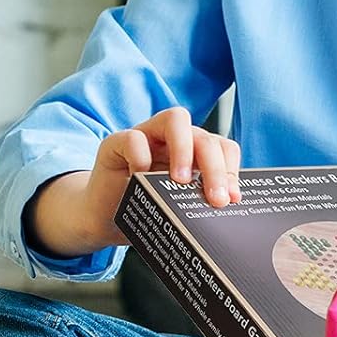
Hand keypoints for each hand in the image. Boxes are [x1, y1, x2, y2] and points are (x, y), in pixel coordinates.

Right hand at [90, 106, 241, 243]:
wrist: (104, 217)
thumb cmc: (145, 210)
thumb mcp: (176, 208)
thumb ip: (196, 203)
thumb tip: (223, 214)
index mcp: (195, 153)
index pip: (223, 148)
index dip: (231, 170)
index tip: (232, 199)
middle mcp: (174, 139)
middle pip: (204, 137)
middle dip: (215, 168)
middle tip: (216, 199)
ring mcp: (146, 135)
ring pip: (175, 119)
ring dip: (184, 149)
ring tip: (182, 182)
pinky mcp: (116, 143)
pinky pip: (133, 138)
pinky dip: (140, 158)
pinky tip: (139, 180)